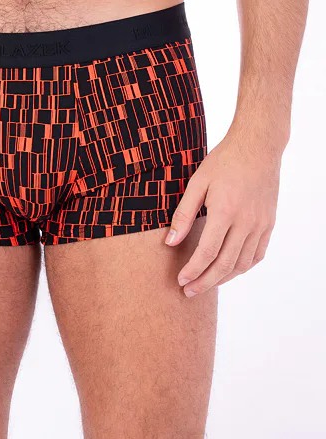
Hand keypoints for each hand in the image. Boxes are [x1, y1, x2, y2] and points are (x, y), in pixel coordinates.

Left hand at [165, 134, 280, 295]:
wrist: (258, 147)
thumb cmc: (223, 162)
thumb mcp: (197, 183)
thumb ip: (183, 214)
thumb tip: (170, 242)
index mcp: (225, 211)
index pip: (207, 253)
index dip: (193, 271)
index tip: (180, 280)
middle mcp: (246, 222)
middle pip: (225, 265)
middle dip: (204, 282)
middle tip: (188, 292)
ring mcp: (260, 224)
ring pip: (242, 264)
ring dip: (223, 279)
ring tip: (206, 284)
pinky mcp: (269, 223)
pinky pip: (257, 254)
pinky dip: (242, 268)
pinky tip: (229, 271)